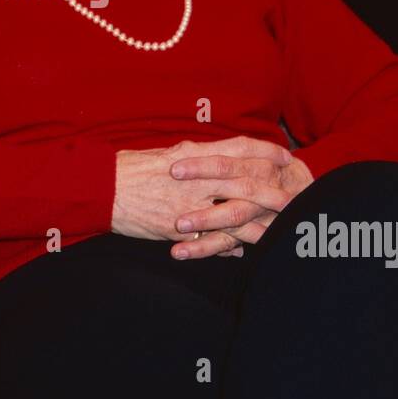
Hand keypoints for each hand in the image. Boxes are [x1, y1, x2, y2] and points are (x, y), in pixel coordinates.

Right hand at [111, 136, 301, 257]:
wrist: (103, 189)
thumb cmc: (132, 168)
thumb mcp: (167, 153)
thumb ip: (195, 155)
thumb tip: (215, 153)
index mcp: (194, 154)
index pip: (238, 148)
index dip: (264, 151)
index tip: (285, 155)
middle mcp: (196, 176)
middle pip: (245, 181)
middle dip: (273, 190)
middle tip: (294, 197)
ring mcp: (189, 203)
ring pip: (235, 213)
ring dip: (260, 222)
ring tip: (280, 229)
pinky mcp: (179, 228)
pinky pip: (212, 238)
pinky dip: (231, 245)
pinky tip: (244, 250)